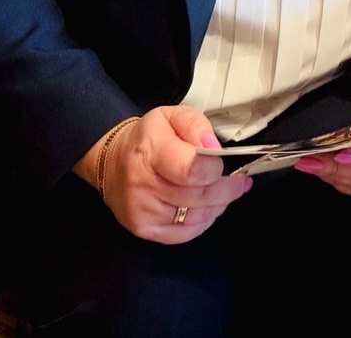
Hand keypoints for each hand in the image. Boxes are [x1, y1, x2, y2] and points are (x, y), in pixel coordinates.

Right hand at [84, 105, 251, 243]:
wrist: (111, 161)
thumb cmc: (147, 138)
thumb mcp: (171, 116)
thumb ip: (196, 125)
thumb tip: (214, 147)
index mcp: (151, 151)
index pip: (191, 170)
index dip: (215, 168)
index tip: (223, 162)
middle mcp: (143, 184)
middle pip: (199, 196)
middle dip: (227, 189)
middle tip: (238, 180)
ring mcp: (142, 211)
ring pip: (197, 217)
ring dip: (219, 205)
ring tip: (225, 191)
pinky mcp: (143, 229)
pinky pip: (186, 234)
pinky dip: (204, 221)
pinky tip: (208, 207)